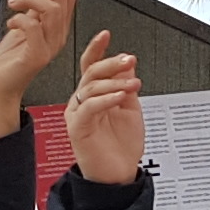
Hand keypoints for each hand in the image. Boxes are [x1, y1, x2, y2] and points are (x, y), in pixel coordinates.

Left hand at [0, 0, 80, 139]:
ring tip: (13, 4)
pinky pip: (33, 27)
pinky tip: (11, 22)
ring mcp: (50, 46)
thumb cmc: (11, 60)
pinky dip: (19, 18)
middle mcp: (58, 35)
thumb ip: (35, 8)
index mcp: (58, 26)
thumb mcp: (26, 26)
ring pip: (52, 8)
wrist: (2, 87)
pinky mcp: (36, 56)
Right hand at [66, 33, 145, 186]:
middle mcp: (82, 102)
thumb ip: (127, 87)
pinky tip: (120, 97)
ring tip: (132, 84)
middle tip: (127, 59)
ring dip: (114, 82)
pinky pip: (89, 107)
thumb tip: (129, 63)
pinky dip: (106, 99)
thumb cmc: (121, 147)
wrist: (119, 174)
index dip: (97, 49)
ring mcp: (78, 114)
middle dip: (110, 63)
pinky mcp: (77, 128)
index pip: (91, 66)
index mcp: (94, 96)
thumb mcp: (130, 110)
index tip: (106, 34)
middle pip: (90, 73)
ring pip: (90, 87)